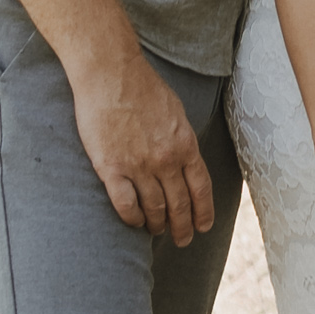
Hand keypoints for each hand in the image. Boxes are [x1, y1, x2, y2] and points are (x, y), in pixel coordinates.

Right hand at [69, 54, 218, 242]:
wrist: (110, 73)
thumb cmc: (142, 87)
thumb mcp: (176, 113)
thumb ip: (181, 140)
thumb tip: (185, 160)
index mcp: (185, 145)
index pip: (201, 189)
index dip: (203, 212)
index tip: (203, 227)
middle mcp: (166, 160)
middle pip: (179, 205)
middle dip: (182, 227)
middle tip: (181, 240)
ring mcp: (139, 166)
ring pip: (153, 209)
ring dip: (157, 225)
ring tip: (156, 231)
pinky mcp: (111, 168)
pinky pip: (125, 205)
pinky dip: (132, 219)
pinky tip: (134, 222)